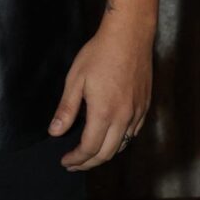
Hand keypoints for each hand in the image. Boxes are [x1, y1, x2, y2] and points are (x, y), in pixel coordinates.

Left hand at [48, 12, 153, 169]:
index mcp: (104, 113)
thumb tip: (55, 132)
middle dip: (88, 163)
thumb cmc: (99, 54)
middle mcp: (123, 117)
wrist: (129, 36)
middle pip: (106, 153)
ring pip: (122, 145)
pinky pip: (133, 133)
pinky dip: (119, 142)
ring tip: (89, 154)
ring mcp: (137, 112)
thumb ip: (66, 109)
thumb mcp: (75, 80)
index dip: (76, 159)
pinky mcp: (144, 105)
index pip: (89, 148)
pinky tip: (109, 137)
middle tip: (74, 164)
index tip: (65, 161)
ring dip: (104, 154)